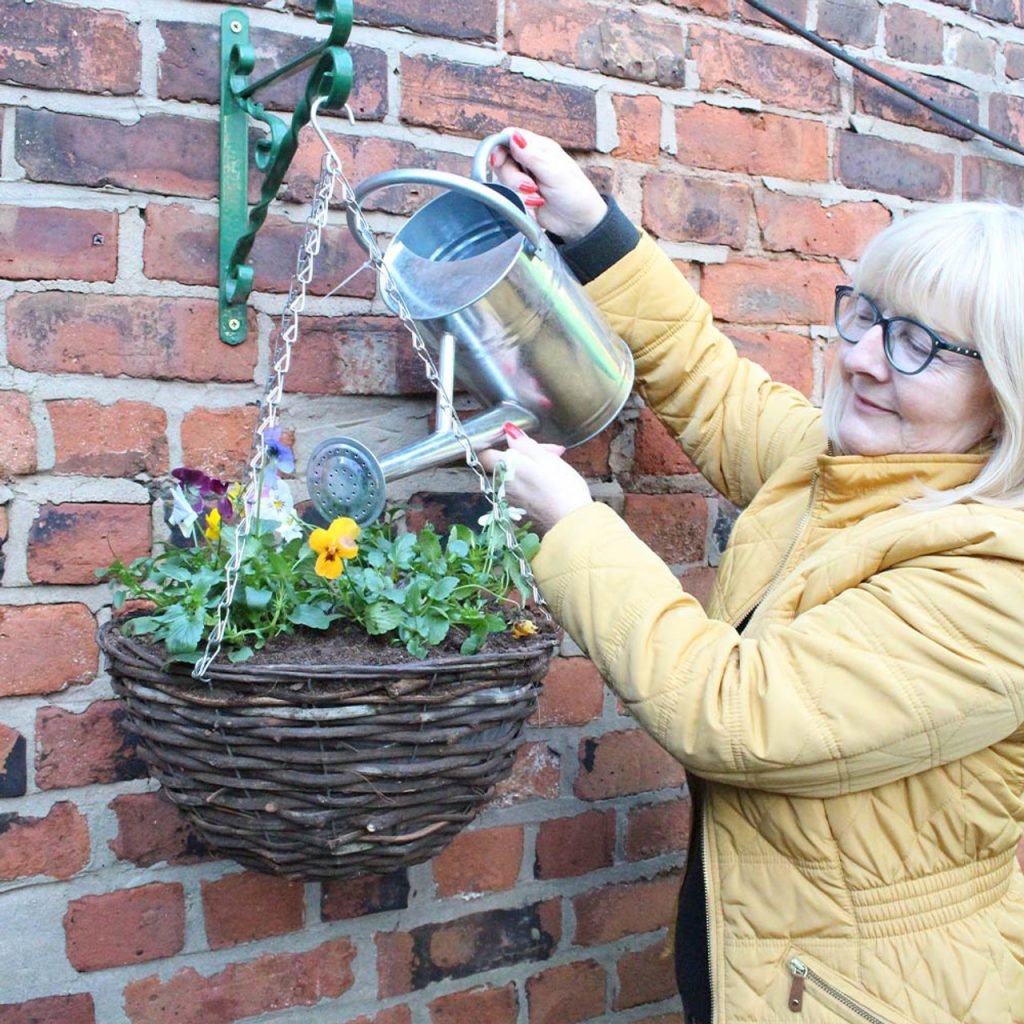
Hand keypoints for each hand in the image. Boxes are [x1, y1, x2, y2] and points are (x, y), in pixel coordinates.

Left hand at [478, 424, 592, 532]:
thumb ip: (523, 444)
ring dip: (533, 464)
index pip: (485, 453)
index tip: (515, 439)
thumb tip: (508, 432)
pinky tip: (553, 478)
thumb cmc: (562, 487)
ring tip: (557, 462)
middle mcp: (503, 485)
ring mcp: (511, 498)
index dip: (497, 443)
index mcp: (505, 470)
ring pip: (516, 473)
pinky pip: (523, 486)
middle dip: (526, 452)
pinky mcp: (522, 508)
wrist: (572, 522)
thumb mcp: (545, 458)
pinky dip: (534, 479)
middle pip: (506, 462)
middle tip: (553, 451)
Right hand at [490, 128, 606, 242]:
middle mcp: (528, 160)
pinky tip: (534, 206)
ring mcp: (523, 178)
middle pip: (502, 160)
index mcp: (538, 147)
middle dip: (512, 177)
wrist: (579, 223)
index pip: (509, 136)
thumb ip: (532, 155)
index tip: (498, 160)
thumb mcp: (555, 172)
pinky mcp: (521, 196)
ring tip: (536, 198)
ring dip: (517, 191)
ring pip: (503, 180)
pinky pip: (508, 196)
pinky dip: (519, 203)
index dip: (499, 146)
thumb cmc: (575, 193)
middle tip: (530, 186)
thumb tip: (513, 136)